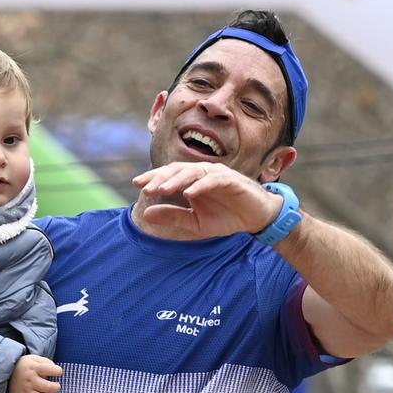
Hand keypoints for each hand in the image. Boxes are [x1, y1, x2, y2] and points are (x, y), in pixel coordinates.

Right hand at [8, 355, 61, 392]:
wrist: (6, 372)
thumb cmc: (25, 366)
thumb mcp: (34, 358)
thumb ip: (47, 362)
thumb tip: (56, 371)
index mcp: (34, 368)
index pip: (52, 370)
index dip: (58, 371)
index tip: (58, 372)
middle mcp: (30, 380)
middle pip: (49, 388)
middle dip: (56, 387)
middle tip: (55, 386)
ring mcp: (26, 391)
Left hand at [132, 162, 283, 239]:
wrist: (256, 218)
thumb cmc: (227, 217)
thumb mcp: (196, 223)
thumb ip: (173, 217)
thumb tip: (146, 214)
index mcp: (192, 180)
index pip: (169, 174)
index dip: (153, 177)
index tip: (136, 184)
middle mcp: (203, 173)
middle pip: (177, 170)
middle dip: (160, 178)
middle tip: (145, 188)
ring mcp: (217, 174)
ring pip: (193, 172)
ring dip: (176, 180)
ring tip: (162, 190)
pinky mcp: (231, 180)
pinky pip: (213, 180)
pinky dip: (200, 185)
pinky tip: (189, 193)